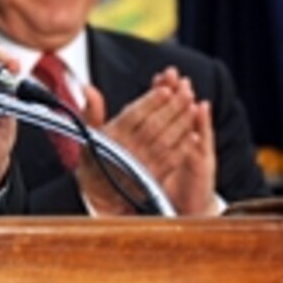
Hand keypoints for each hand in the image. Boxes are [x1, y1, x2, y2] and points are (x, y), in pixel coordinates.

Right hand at [77, 68, 210, 214]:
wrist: (99, 194)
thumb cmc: (96, 157)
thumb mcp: (89, 133)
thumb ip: (91, 110)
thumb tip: (88, 88)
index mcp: (112, 137)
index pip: (134, 115)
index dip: (151, 102)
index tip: (165, 89)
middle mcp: (127, 150)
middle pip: (154, 125)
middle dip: (172, 108)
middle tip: (186, 92)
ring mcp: (142, 165)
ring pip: (166, 141)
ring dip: (182, 123)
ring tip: (193, 107)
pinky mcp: (154, 178)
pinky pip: (172, 160)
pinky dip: (184, 147)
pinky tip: (194, 134)